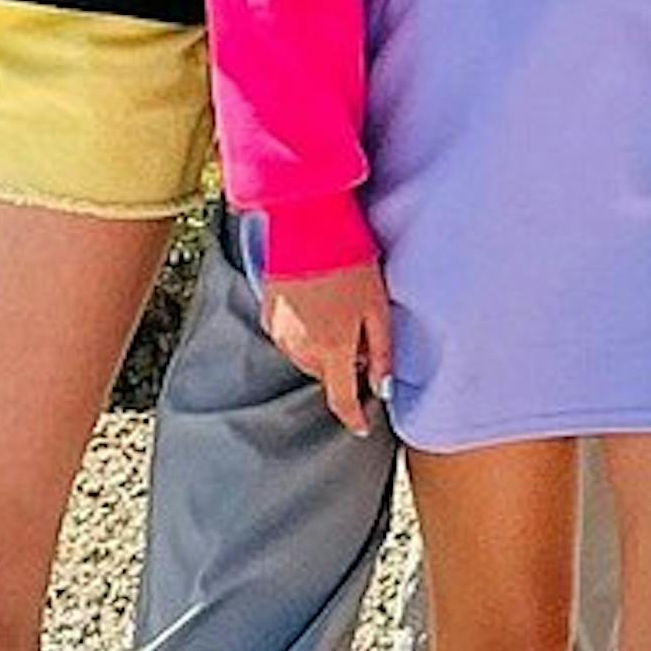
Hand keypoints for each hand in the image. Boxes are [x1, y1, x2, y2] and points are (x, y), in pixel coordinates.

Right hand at [263, 260, 393, 431]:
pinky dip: (303, 334)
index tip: (361, 426)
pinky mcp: (268, 315)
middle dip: (343, 367)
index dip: (353, 417)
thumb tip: (383, 389)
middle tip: (360, 337)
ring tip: (337, 315)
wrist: (308, 224)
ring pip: (306, 359)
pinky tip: (315, 306)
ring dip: (322, 351)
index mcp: (333, 349)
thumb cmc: (350, 262)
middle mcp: (301, 349)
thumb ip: (382, 353)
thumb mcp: (378, 307)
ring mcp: (280, 333)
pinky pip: (289, 339)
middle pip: (326, 375)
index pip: (342, 400)